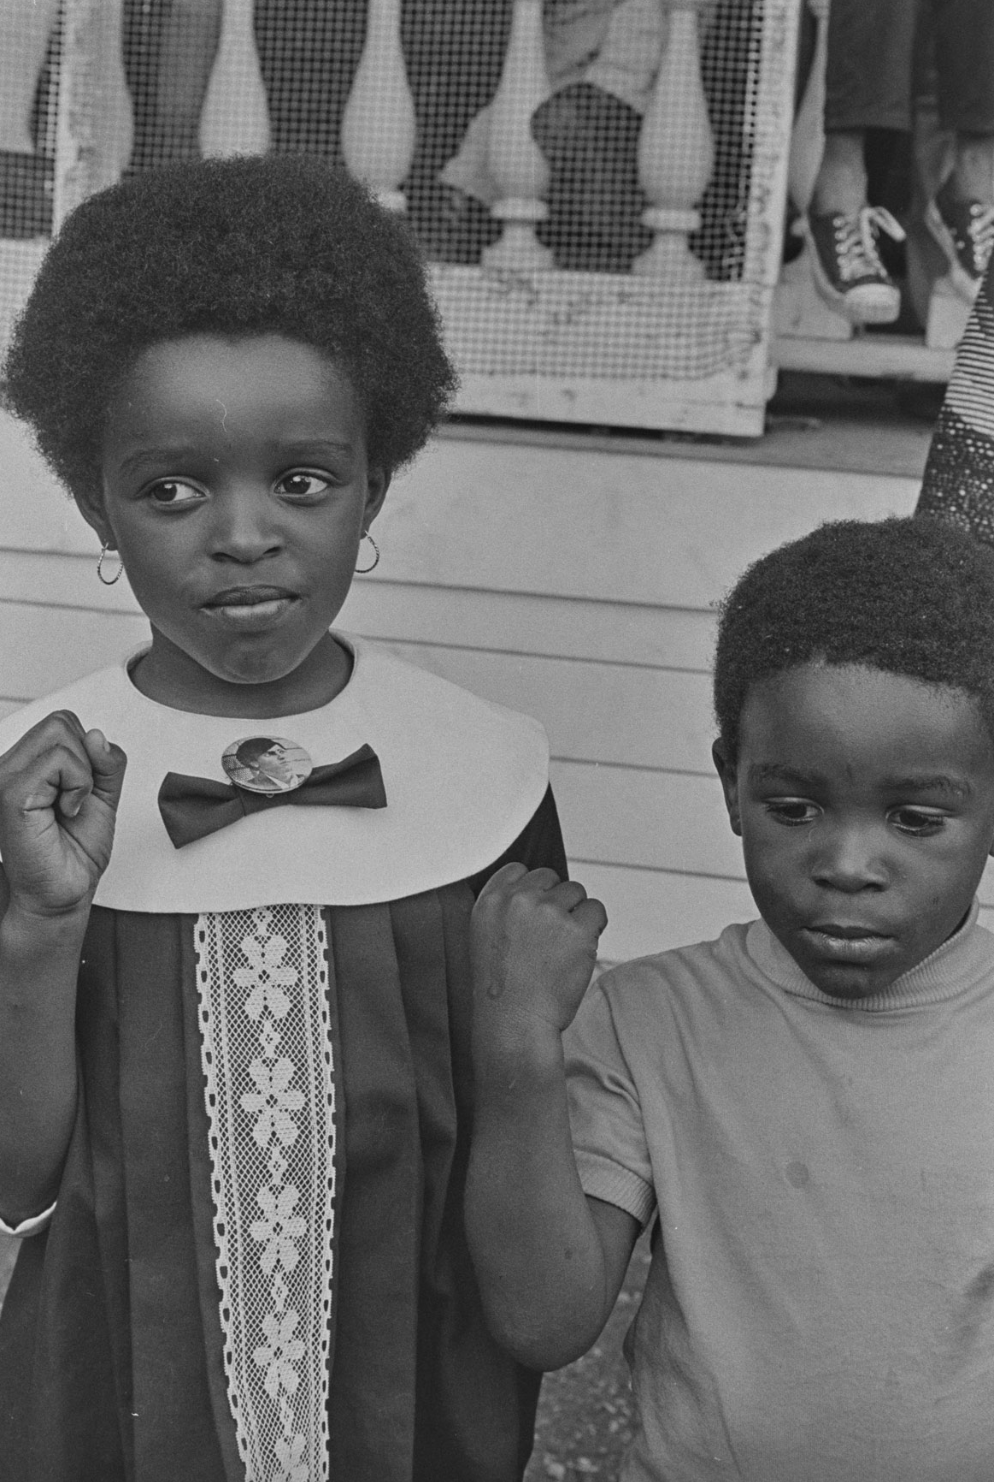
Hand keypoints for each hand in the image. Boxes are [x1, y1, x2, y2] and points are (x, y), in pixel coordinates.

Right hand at [0, 711, 126, 919]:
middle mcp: (11, 766)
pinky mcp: (11, 793)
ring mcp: (7, 777)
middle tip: (76, 797)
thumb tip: (96, 735)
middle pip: (62, 721)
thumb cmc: (75, 852)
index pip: (63, 723)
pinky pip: (58, 760)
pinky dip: (78, 785)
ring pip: (61, 733)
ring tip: (70, 806)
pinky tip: (66, 811)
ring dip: (83, 774)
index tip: (83, 790)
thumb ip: (106, 762)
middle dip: (86, 759)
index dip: (88, 752)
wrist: (63, 893)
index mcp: (27, 764)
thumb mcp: (103, 796)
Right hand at [471, 863, 607, 1041]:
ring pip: (576, 891)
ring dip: (576, 914)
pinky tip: (579, 950)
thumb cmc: (503, 990)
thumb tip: (537, 893)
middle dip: (555, 902)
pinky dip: (594, 928)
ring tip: (563, 947)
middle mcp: (519, 900)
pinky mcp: (578, 929)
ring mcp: (549, 912)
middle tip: (550, 937)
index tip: (534, 912)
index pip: (519, 869)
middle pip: (551, 878)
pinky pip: (597, 910)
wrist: (515, 1023)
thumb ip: (505, 909)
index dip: (532, 890)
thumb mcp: (485, 938)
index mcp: (491, 901)